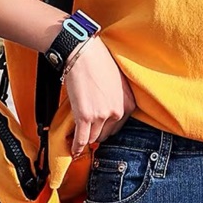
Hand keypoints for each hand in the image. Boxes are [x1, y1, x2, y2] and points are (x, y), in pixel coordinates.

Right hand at [62, 35, 136, 157]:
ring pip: (93, 137)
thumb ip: (117, 100)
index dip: (106, 129)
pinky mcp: (86, 116)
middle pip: (106, 135)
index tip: (99, 131)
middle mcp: (118, 113)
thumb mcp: (118, 83)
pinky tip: (73, 150)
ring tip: (78, 138)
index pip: (118, 128)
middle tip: (86, 131)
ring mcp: (102, 116)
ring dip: (85, 138)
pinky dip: (77, 146)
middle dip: (96, 133)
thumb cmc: (98, 62)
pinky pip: (82, 138)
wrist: (82, 52)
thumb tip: (108, 115)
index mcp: (129, 105)